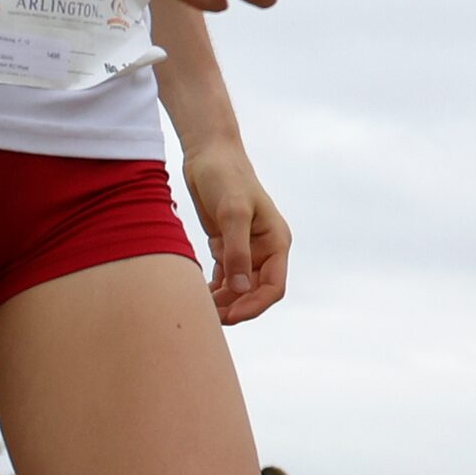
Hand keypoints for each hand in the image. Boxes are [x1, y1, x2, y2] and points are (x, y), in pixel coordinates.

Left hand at [182, 143, 290, 322]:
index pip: (273, 286)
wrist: (208, 154)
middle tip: (210, 320)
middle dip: (236, 307)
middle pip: (255, 290)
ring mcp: (245, 247)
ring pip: (238, 285)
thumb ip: (237, 251)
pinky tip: (198, 297)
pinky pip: (223, 274)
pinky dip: (214, 287)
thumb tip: (241, 287)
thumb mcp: (232, 213)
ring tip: (201, 311)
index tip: (232, 317)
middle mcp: (264, 248)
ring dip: (224, 300)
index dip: (255, 305)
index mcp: (276, 242)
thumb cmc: (225, 177)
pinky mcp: (225, 243)